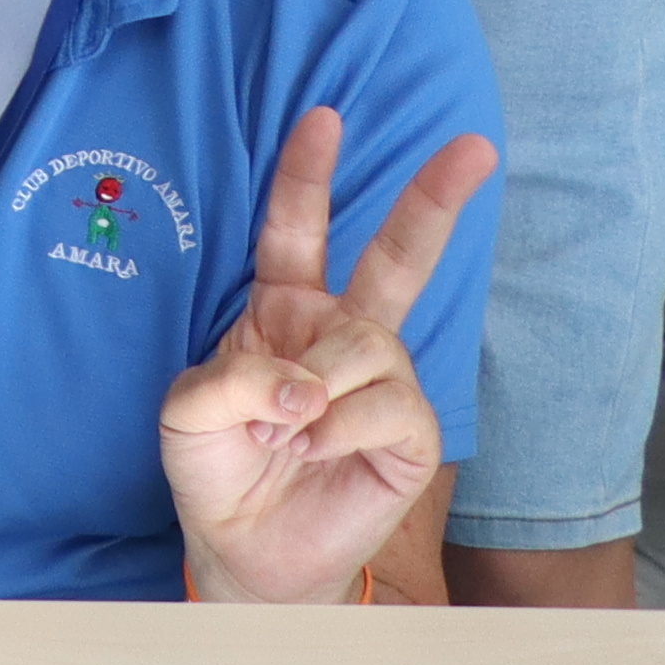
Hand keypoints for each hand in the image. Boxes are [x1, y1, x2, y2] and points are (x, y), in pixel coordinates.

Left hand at [161, 105, 496, 604]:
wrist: (243, 546)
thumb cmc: (217, 467)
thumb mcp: (189, 410)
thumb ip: (233, 381)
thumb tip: (304, 386)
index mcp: (283, 312)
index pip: (297, 230)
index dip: (308, 174)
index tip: (323, 118)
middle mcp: (341, 335)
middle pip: (396, 256)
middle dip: (433, 199)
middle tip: (475, 146)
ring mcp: (382, 381)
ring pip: (368, 346)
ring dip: (314, 392)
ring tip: (282, 434)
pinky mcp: (411, 432)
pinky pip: (386, 406)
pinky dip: (337, 429)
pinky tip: (312, 451)